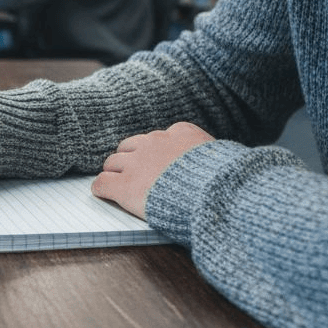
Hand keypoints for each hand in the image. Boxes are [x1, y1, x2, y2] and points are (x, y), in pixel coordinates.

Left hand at [91, 123, 213, 218]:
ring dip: (114, 171)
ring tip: (115, 181)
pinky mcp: (125, 185)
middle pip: (130, 145)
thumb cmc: (225, 182)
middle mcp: (156, 142)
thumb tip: (217, 162)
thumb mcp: (223, 158)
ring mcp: (137, 163)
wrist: (215, 195)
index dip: (154, 152)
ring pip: (113, 161)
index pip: (158, 137)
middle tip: (130, 173)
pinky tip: (103, 192)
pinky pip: (102, 182)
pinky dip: (101, 187)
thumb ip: (209, 156)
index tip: (156, 162)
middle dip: (130, 159)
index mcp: (181, 133)